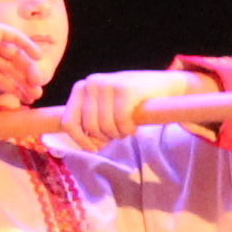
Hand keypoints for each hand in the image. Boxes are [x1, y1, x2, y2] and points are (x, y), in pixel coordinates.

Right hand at [0, 17, 43, 140]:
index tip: (29, 99)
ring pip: (14, 53)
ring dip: (27, 65)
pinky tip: (38, 56)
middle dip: (24, 80)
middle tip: (37, 93)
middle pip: (10, 68)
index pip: (1, 79)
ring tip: (38, 80)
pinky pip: (13, 36)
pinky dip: (26, 44)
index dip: (16, 88)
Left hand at [61, 68, 190, 146]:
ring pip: (105, 126)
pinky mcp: (125, 89)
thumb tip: (88, 146)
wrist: (163, 86)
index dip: (80, 140)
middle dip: (105, 137)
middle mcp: (91, 83)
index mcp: (81, 88)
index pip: (68, 122)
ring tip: (127, 128)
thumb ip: (91, 124)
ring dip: (118, 134)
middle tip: (118, 134)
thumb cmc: (131, 102)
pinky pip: (120, 121)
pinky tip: (134, 126)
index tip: (94, 148)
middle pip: (89, 127)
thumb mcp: (105, 109)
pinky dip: (128, 129)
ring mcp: (108, 84)